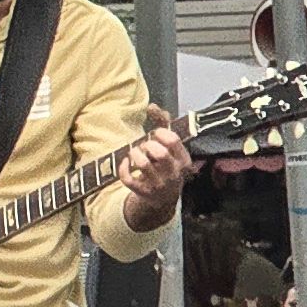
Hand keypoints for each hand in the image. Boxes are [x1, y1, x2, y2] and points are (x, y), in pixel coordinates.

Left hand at [118, 105, 194, 229]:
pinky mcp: (142, 192)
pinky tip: (125, 163)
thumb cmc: (165, 167)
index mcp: (183, 161)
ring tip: (135, 154)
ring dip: (135, 154)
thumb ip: (164, 125)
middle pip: (160, 153)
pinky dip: (123, 168)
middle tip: (145, 146)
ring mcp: (158, 184)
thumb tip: (152, 106)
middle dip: (148, 145)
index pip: (173, 140)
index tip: (154, 134)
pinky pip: (128, 178)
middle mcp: (173, 174)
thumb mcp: (170, 149)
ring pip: (143, 164)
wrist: (162, 199)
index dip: (160, 133)